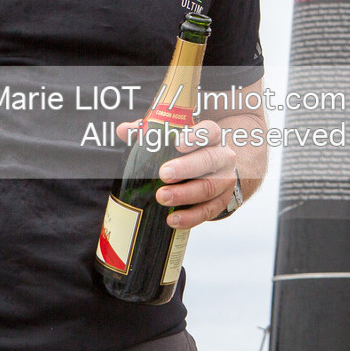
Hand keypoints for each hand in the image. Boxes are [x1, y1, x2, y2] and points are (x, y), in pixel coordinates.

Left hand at [116, 118, 237, 228]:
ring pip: (209, 187)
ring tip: (163, 197)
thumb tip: (125, 131)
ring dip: (185, 194)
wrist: (215, 173)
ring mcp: (224, 181)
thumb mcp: (174, 141)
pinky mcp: (221, 202)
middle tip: (164, 173)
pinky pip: (208, 211)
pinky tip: (173, 219)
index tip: (178, 142)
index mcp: (211, 139)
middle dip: (186, 168)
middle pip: (210, 160)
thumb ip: (150, 134)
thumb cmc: (190, 155)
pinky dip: (190, 217)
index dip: (197, 136)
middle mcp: (222, 158)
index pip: (210, 131)